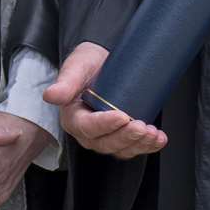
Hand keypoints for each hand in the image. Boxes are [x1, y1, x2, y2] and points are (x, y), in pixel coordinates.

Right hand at [43, 42, 166, 158]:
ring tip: (153, 134)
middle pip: (106, 143)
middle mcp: (87, 131)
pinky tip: (158, 139)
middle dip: (126, 137)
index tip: (122, 116)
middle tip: (142, 126)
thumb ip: (65, 81)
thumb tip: (50, 95)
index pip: (87, 127)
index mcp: (73, 118)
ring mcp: (105, 135)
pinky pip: (132, 148)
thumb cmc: (87, 62)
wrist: (103, 61)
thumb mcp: (76, 67)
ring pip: (120, 149)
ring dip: (139, 144)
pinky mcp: (120, 134)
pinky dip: (147, 146)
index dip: (105, 125)